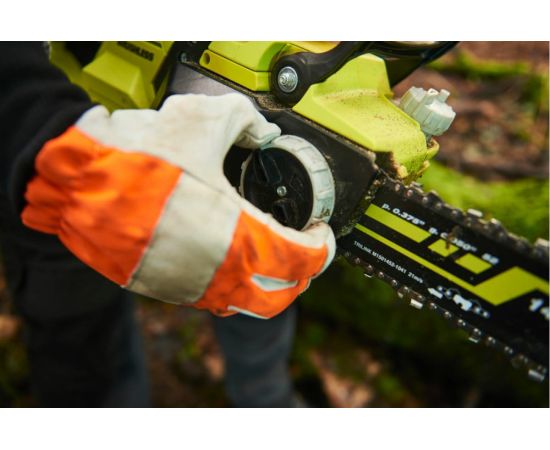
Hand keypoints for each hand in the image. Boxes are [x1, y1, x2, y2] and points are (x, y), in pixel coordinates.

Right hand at [22, 94, 334, 317]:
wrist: (78, 179)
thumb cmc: (137, 157)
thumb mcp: (203, 120)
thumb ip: (246, 120)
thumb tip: (264, 131)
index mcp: (237, 237)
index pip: (302, 261)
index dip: (321, 248)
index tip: (321, 233)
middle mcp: (216, 273)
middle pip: (279, 297)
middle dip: (299, 276)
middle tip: (302, 251)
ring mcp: (187, 287)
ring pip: (243, 306)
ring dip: (264, 284)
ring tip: (267, 256)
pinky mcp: (161, 289)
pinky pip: (209, 298)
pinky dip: (228, 284)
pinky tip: (224, 257)